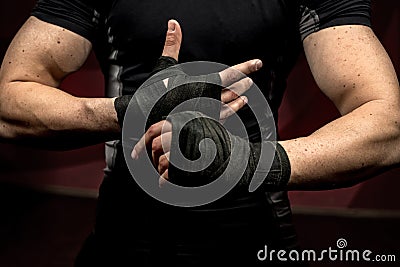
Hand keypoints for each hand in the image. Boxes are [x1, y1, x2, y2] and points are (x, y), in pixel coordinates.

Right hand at [114, 19, 262, 132]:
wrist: (147, 119)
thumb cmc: (155, 91)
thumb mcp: (165, 66)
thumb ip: (173, 44)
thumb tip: (173, 23)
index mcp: (203, 83)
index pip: (230, 73)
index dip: (246, 67)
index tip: (258, 63)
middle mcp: (209, 99)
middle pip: (233, 89)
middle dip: (243, 83)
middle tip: (251, 79)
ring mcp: (208, 113)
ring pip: (231, 104)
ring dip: (240, 96)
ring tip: (247, 92)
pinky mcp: (204, 123)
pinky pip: (224, 118)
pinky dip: (233, 111)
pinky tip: (239, 106)